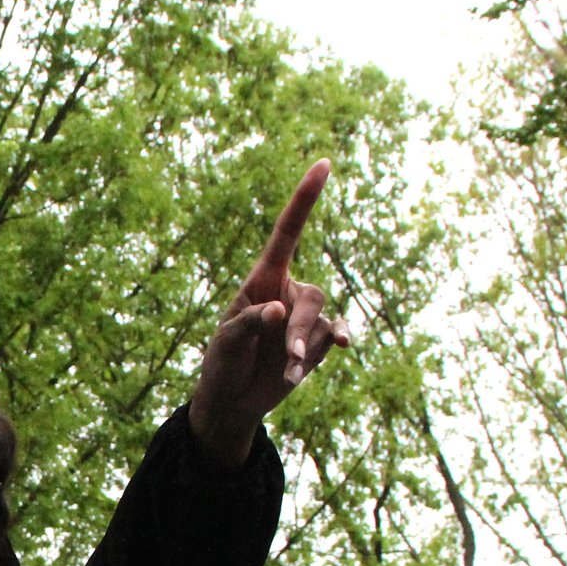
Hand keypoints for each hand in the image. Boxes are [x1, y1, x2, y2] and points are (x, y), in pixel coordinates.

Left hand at [189, 161, 350, 466]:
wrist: (233, 402)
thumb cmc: (222, 363)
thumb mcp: (226, 342)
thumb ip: (250, 322)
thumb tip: (279, 309)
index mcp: (262, 279)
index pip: (288, 232)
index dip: (305, 198)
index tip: (324, 164)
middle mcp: (287, 292)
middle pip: (311, 294)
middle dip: (299, 326)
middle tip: (284, 355)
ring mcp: (304, 318)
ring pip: (321, 318)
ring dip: (304, 346)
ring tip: (287, 372)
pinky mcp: (316, 343)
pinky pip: (334, 333)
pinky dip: (337, 340)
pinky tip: (343, 345)